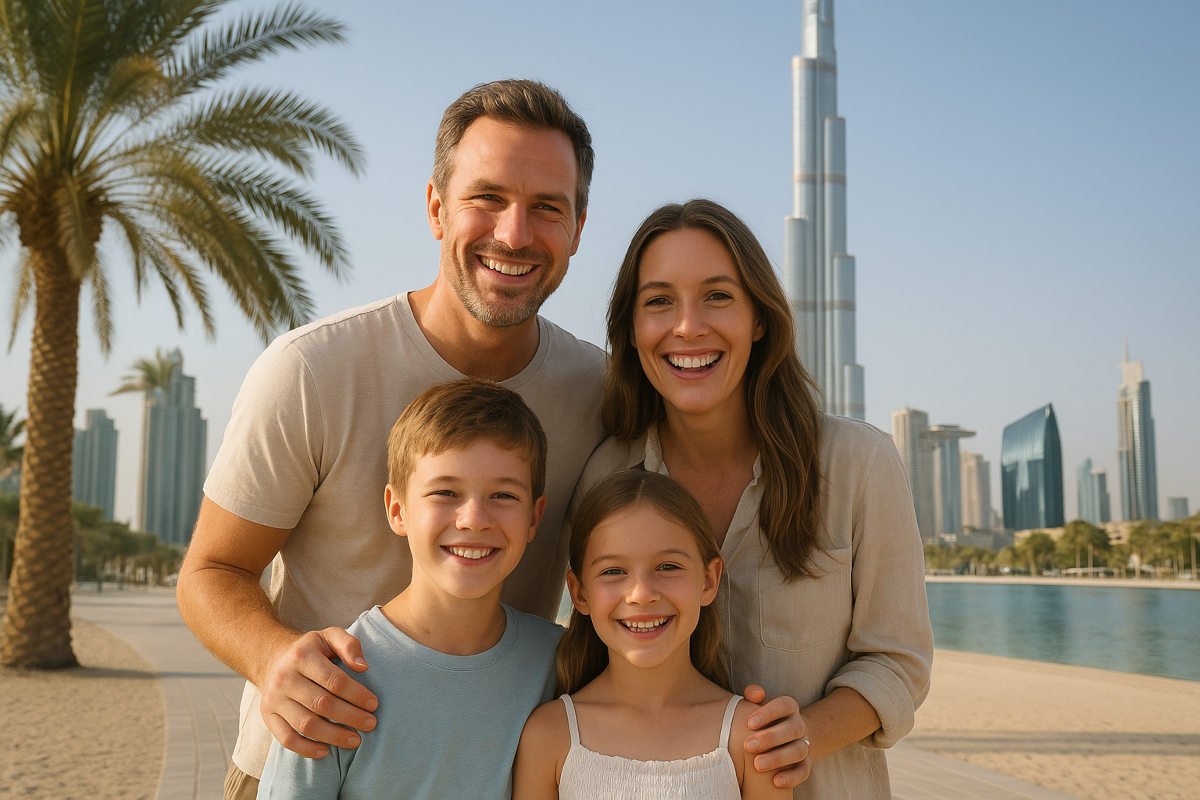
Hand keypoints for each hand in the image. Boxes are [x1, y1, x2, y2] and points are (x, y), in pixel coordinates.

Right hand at [259, 627, 378, 757]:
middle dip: (350, 717)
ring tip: (355, 740)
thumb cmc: (312, 651)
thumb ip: (348, 645)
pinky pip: (286, 739)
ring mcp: (273, 699)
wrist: (274, 659)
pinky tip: (326, 751)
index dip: (356, 695)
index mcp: (302, 655)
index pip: (334, 680)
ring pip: (305, 724)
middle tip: (371, 724)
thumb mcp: (329, 636)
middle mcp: (284, 678)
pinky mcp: (267, 716)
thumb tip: (363, 666)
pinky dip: (306, 749)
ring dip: (334, 736)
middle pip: (322, 704)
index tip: (374, 704)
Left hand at [742, 684, 811, 788]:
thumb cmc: (764, 719)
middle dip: (770, 738)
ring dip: (778, 758)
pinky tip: (775, 781)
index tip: (749, 723)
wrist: (785, 737)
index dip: (768, 713)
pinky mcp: (806, 763)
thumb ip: (753, 696)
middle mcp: (799, 725)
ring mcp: (804, 744)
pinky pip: (804, 771)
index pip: (784, 705)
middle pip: (792, 729)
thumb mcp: (758, 704)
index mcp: (789, 707)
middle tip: (748, 746)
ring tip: (757, 765)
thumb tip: (755, 694)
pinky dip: (792, 777)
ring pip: (798, 750)